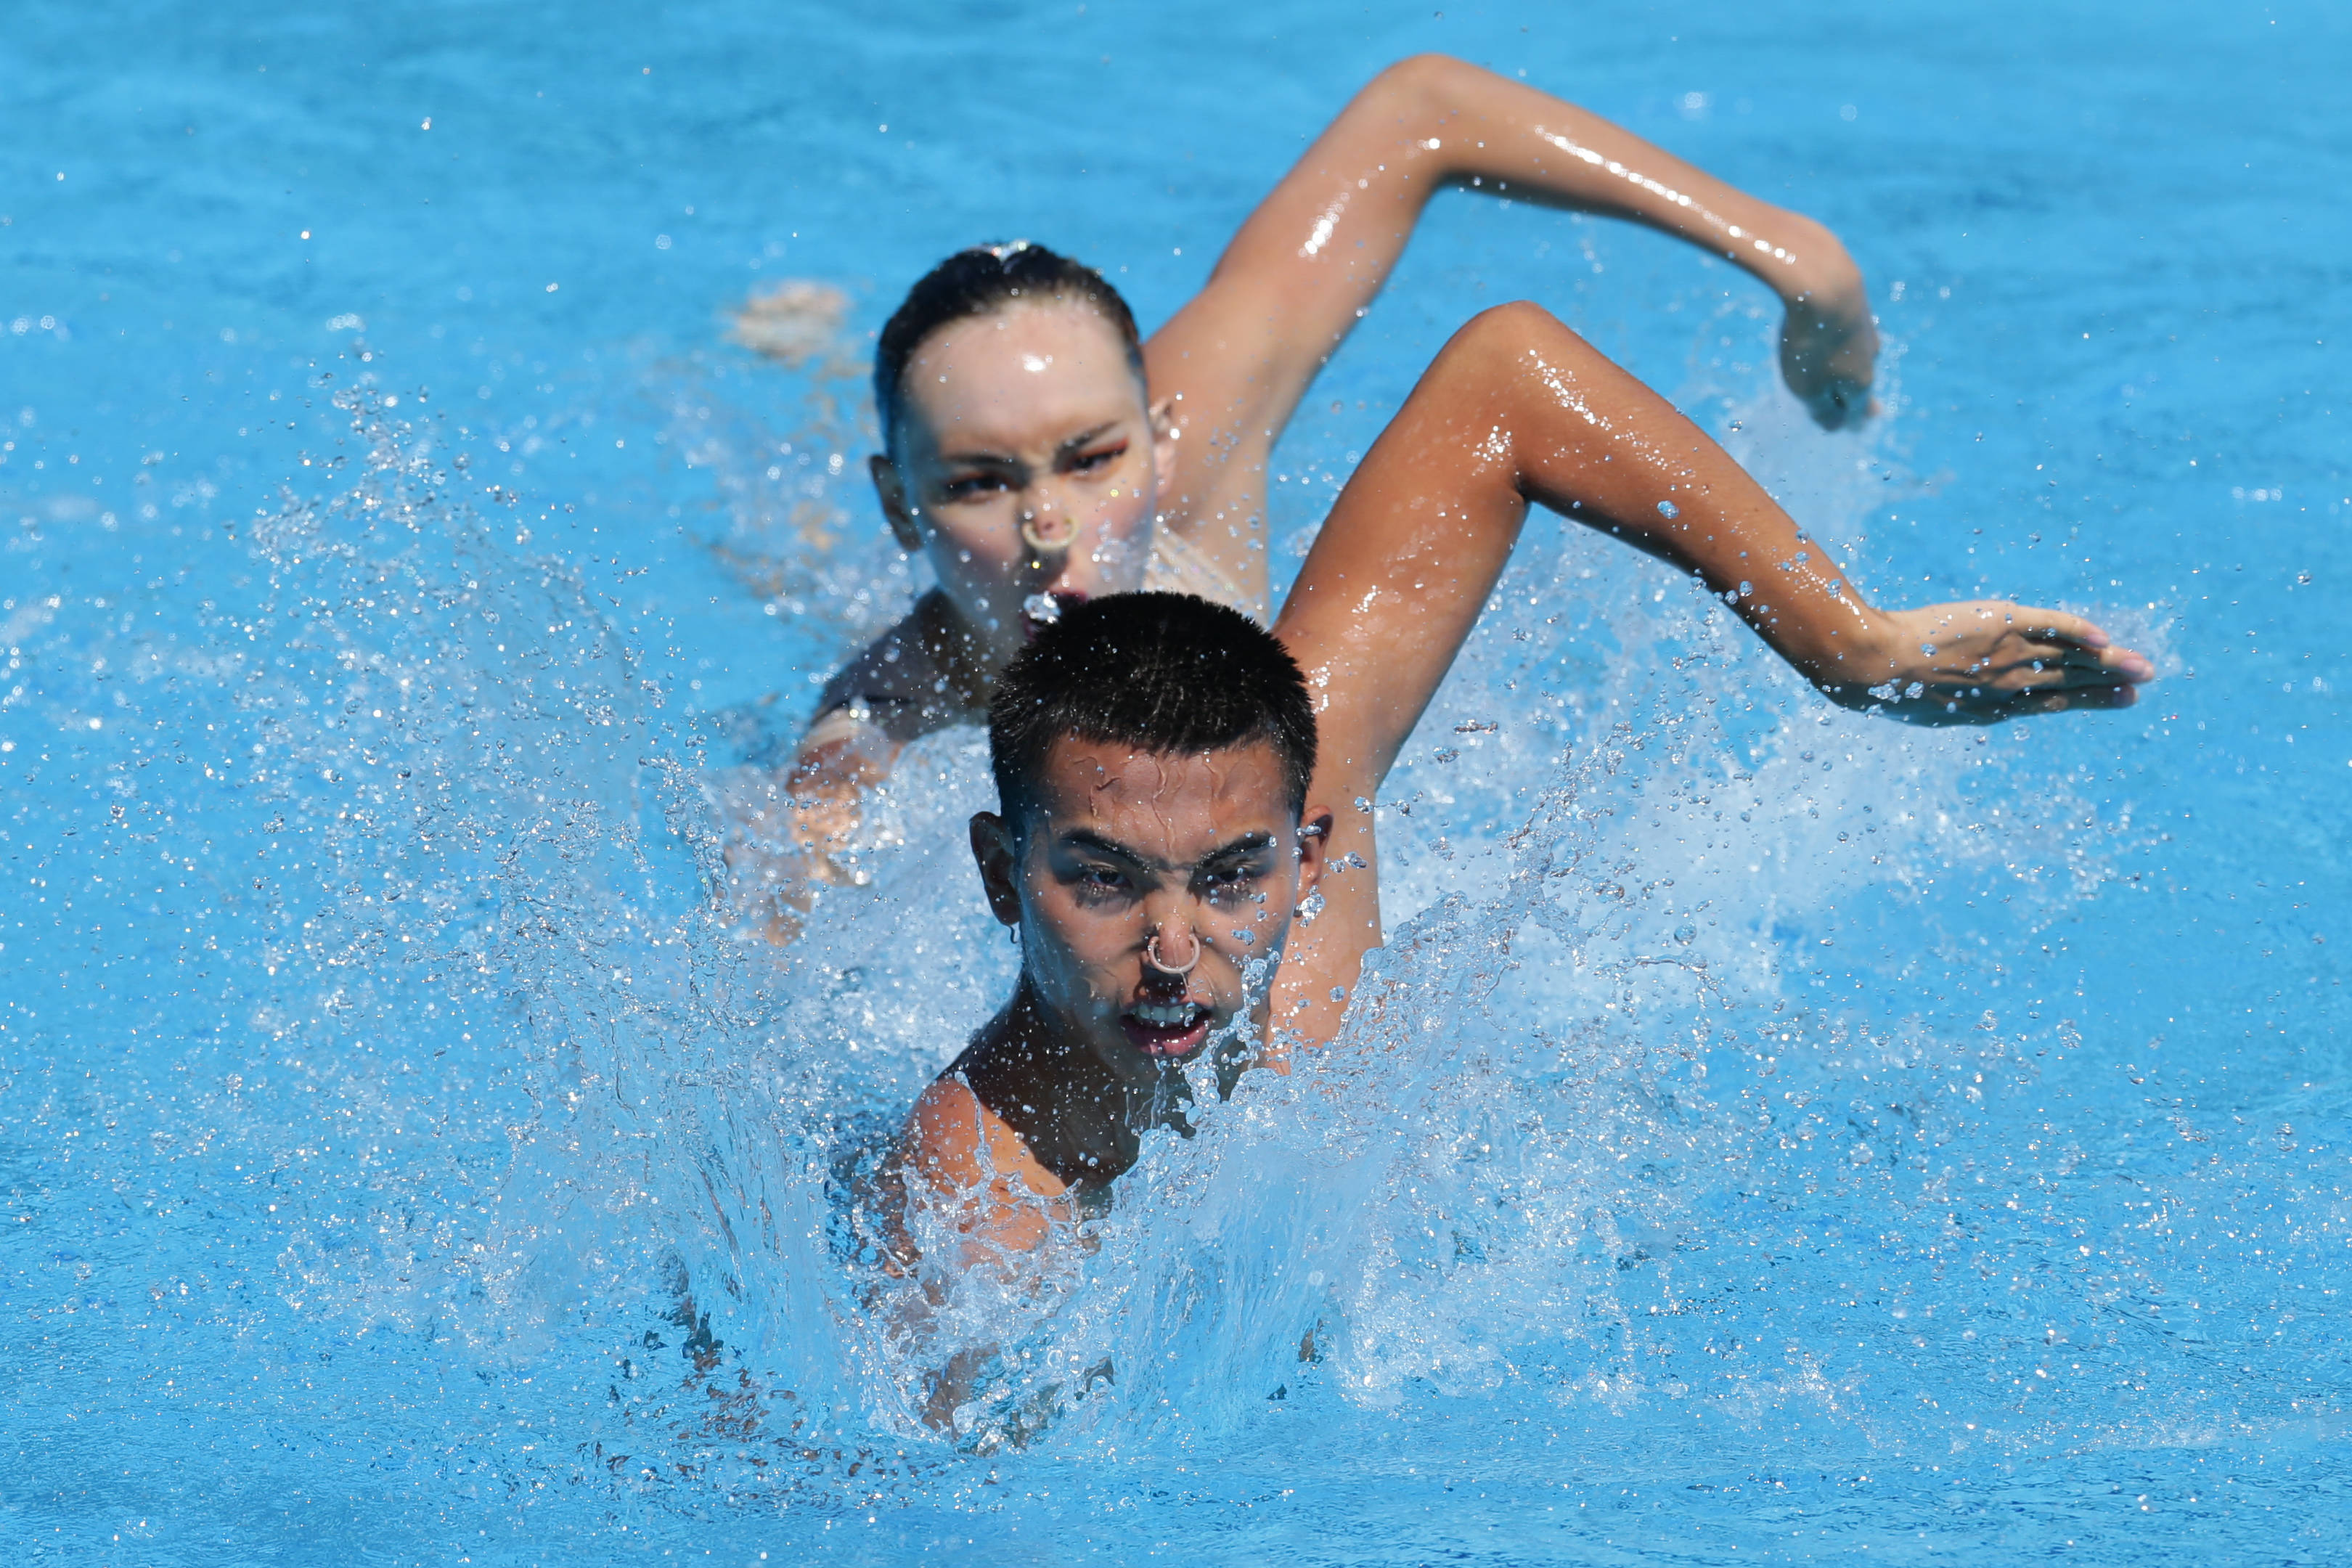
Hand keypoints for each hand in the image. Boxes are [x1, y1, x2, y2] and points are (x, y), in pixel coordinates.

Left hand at [1778, 281, 1878, 430]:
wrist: (1826, 284)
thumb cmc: (1813, 343)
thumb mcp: (1808, 387)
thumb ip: (1821, 408)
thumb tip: (1836, 426)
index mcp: (1860, 383)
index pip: (1856, 411)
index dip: (1852, 422)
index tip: (1856, 429)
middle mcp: (1870, 357)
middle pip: (1862, 382)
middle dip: (1859, 398)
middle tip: (1873, 411)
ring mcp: (1866, 329)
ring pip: (1858, 354)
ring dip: (1852, 367)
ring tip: (1854, 374)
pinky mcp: (1856, 305)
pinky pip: (1847, 330)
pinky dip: (1844, 338)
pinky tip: (1841, 334)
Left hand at [1831, 602, 2154, 724]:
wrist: (1875, 667)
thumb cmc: (1887, 688)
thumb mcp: (1925, 703)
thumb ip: (1952, 696)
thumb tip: (1952, 691)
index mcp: (1992, 708)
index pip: (2052, 702)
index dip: (2087, 700)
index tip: (2119, 699)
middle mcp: (2008, 685)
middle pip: (2070, 681)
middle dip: (2109, 682)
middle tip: (2143, 681)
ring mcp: (2008, 655)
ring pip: (2069, 658)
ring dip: (2109, 661)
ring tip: (2141, 667)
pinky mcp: (2002, 623)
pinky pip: (2050, 627)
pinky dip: (2078, 632)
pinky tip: (2103, 638)